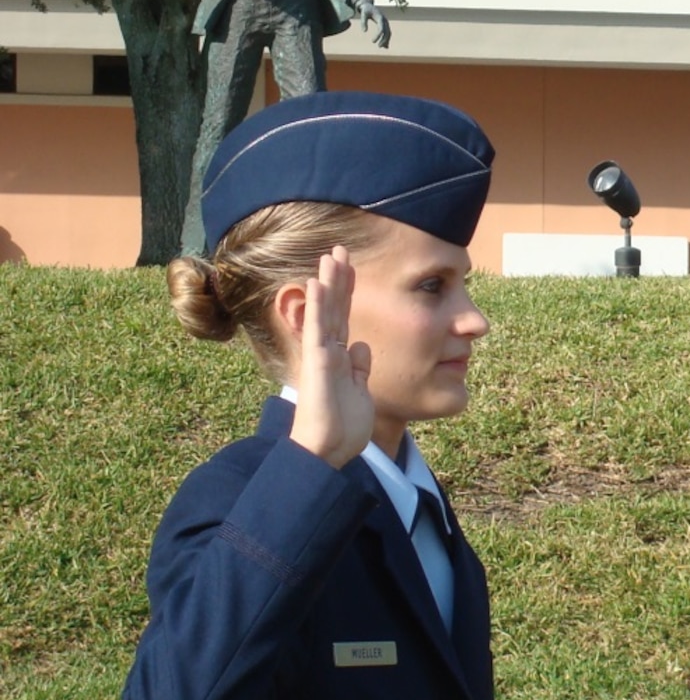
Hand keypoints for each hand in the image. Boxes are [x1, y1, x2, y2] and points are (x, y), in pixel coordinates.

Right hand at [289, 247, 374, 467]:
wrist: (328, 450)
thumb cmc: (342, 426)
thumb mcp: (360, 391)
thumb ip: (360, 368)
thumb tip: (362, 346)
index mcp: (340, 357)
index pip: (345, 317)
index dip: (347, 292)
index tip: (350, 268)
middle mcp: (328, 351)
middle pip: (334, 308)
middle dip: (338, 278)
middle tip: (340, 249)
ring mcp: (321, 355)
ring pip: (324, 312)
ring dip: (328, 283)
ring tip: (331, 255)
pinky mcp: (317, 363)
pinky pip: (316, 330)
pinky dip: (316, 307)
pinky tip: (316, 284)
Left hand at [360, 2, 391, 48]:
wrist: (369, 6)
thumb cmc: (365, 9)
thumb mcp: (363, 14)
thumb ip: (363, 22)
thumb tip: (364, 31)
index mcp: (380, 17)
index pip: (381, 28)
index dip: (378, 35)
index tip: (372, 41)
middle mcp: (385, 21)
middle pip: (387, 32)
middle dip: (384, 40)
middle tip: (378, 46)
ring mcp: (386, 23)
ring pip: (388, 33)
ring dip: (386, 41)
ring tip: (381, 47)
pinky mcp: (385, 25)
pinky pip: (388, 33)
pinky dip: (386, 39)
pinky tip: (385, 46)